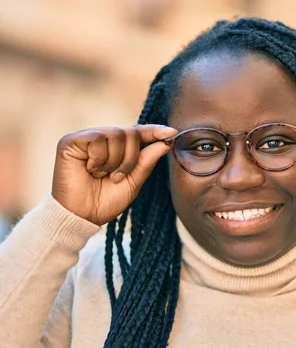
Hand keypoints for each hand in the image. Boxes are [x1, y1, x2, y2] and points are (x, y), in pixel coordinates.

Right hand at [51, 125, 176, 225]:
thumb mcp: (133, 182)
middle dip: (130, 158)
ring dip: (114, 161)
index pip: (138, 133)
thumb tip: (165, 142)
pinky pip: (96, 139)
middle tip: (117, 177)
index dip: (154, 131)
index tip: (172, 132)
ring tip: (102, 175)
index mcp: (117, 148)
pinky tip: (90, 170)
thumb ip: (147, 162)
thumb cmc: (106, 201)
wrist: (82, 216)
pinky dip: (99, 159)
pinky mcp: (70, 141)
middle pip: (130, 133)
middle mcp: (102, 139)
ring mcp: (86, 138)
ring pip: (115, 134)